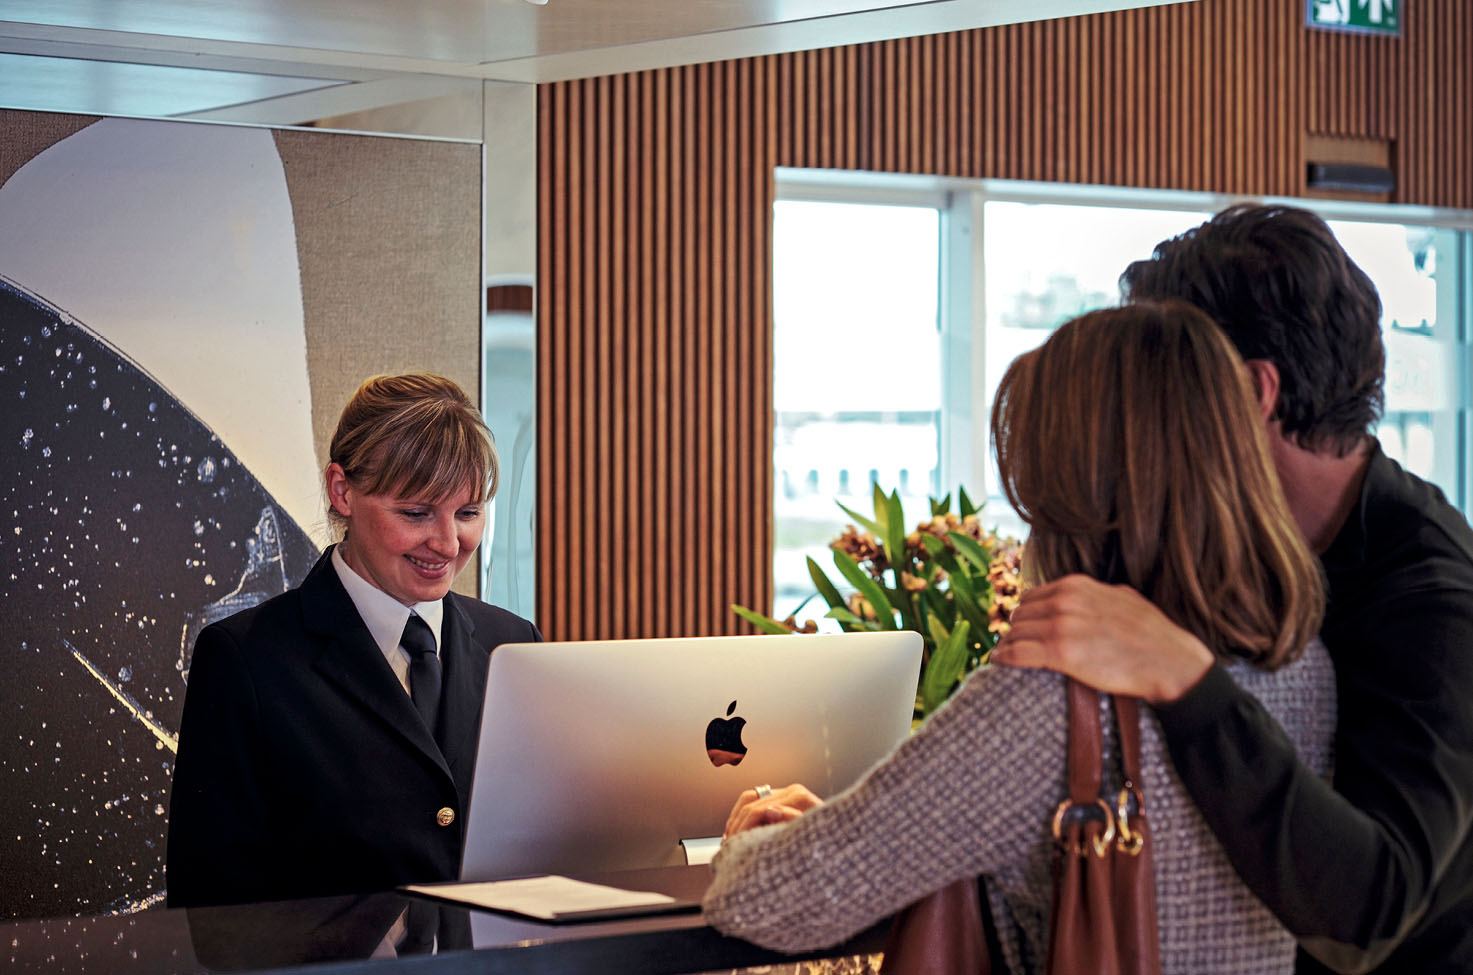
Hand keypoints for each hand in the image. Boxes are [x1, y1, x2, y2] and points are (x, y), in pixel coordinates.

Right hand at [723, 783, 822, 838]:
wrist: (843, 843)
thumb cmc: (830, 844)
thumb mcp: (812, 837)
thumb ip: (791, 821)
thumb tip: (770, 810)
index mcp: (799, 798)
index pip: (758, 809)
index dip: (743, 828)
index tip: (734, 846)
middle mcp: (793, 791)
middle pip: (751, 803)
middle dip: (737, 826)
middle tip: (728, 848)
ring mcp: (788, 793)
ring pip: (748, 798)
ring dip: (736, 819)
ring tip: (729, 841)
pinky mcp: (783, 798)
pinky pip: (754, 799)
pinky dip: (741, 814)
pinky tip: (736, 831)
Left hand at [990, 574, 1212, 703]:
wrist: (1169, 661)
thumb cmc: (1151, 634)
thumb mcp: (1122, 597)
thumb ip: (1096, 594)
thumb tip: (1083, 595)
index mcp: (1076, 585)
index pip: (1032, 596)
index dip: (1026, 614)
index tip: (1023, 626)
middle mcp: (1064, 600)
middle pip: (1020, 614)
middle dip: (1016, 629)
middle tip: (1013, 643)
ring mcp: (1060, 625)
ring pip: (1015, 633)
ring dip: (1008, 644)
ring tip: (1004, 654)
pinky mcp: (1059, 652)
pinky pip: (1017, 653)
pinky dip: (1004, 657)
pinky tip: (999, 662)